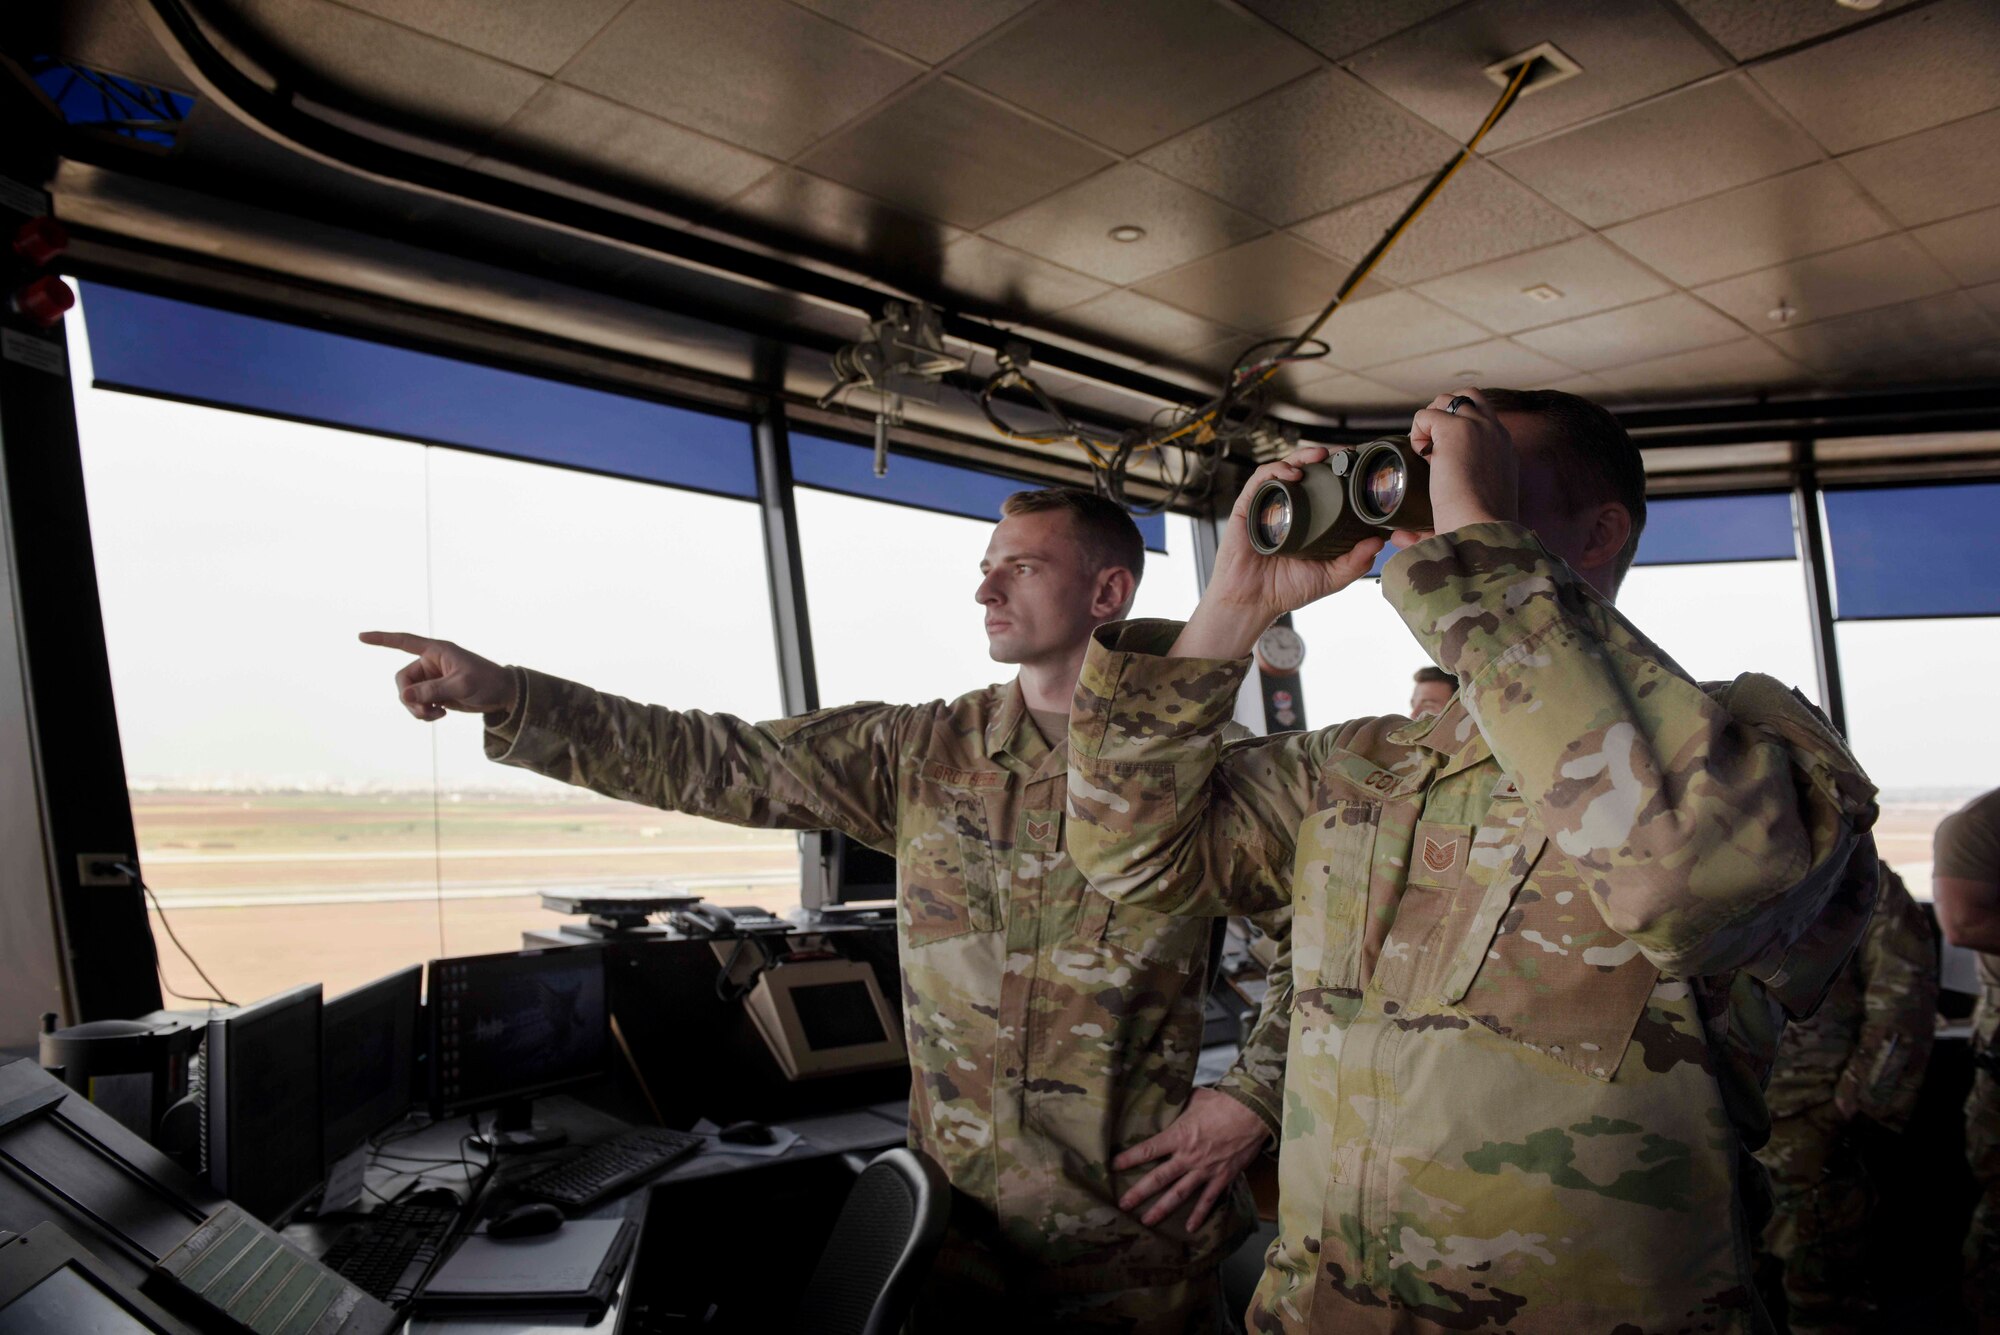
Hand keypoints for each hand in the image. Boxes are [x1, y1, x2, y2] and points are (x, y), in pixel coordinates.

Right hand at [358, 630, 516, 720]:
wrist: (503, 695)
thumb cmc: (487, 682)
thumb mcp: (461, 685)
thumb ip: (433, 690)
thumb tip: (405, 696)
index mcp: (436, 651)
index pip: (403, 642)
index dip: (382, 639)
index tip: (361, 636)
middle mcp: (430, 663)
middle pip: (402, 681)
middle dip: (409, 698)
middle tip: (424, 711)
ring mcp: (431, 679)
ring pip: (408, 695)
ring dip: (416, 709)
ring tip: (435, 715)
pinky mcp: (435, 693)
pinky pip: (417, 704)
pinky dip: (423, 713)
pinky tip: (438, 715)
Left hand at [1113, 1088, 1267, 1229]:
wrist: (1253, 1113)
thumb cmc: (1223, 1102)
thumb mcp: (1196, 1098)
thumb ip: (1181, 1103)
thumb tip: (1171, 1097)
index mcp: (1178, 1135)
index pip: (1147, 1150)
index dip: (1128, 1158)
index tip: (1113, 1167)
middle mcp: (1188, 1156)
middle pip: (1158, 1178)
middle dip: (1139, 1192)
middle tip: (1123, 1205)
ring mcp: (1205, 1170)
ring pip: (1179, 1194)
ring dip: (1162, 1209)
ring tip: (1147, 1221)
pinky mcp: (1222, 1178)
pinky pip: (1208, 1200)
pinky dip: (1199, 1214)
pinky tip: (1190, 1228)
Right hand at [1173, 446, 1386, 657]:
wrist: (1251, 602)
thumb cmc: (1286, 590)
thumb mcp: (1330, 577)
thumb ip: (1355, 562)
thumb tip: (1379, 541)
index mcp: (1308, 520)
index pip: (1326, 488)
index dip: (1342, 473)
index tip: (1361, 467)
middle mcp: (1288, 508)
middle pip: (1307, 472)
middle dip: (1327, 457)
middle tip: (1347, 453)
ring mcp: (1267, 505)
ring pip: (1285, 469)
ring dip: (1303, 456)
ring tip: (1321, 455)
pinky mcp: (1247, 506)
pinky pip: (1261, 480)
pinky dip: (1277, 470)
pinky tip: (1294, 474)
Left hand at [1400, 388, 1517, 542]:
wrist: (1482, 529)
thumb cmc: (1475, 531)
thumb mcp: (1467, 519)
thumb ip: (1442, 520)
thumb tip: (1401, 538)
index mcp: (1505, 450)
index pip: (1482, 420)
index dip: (1458, 433)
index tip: (1446, 463)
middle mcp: (1495, 433)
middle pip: (1468, 397)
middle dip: (1444, 414)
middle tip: (1431, 447)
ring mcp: (1477, 427)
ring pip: (1446, 400)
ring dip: (1429, 421)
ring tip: (1425, 454)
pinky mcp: (1456, 430)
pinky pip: (1425, 415)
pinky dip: (1417, 433)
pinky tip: (1421, 458)